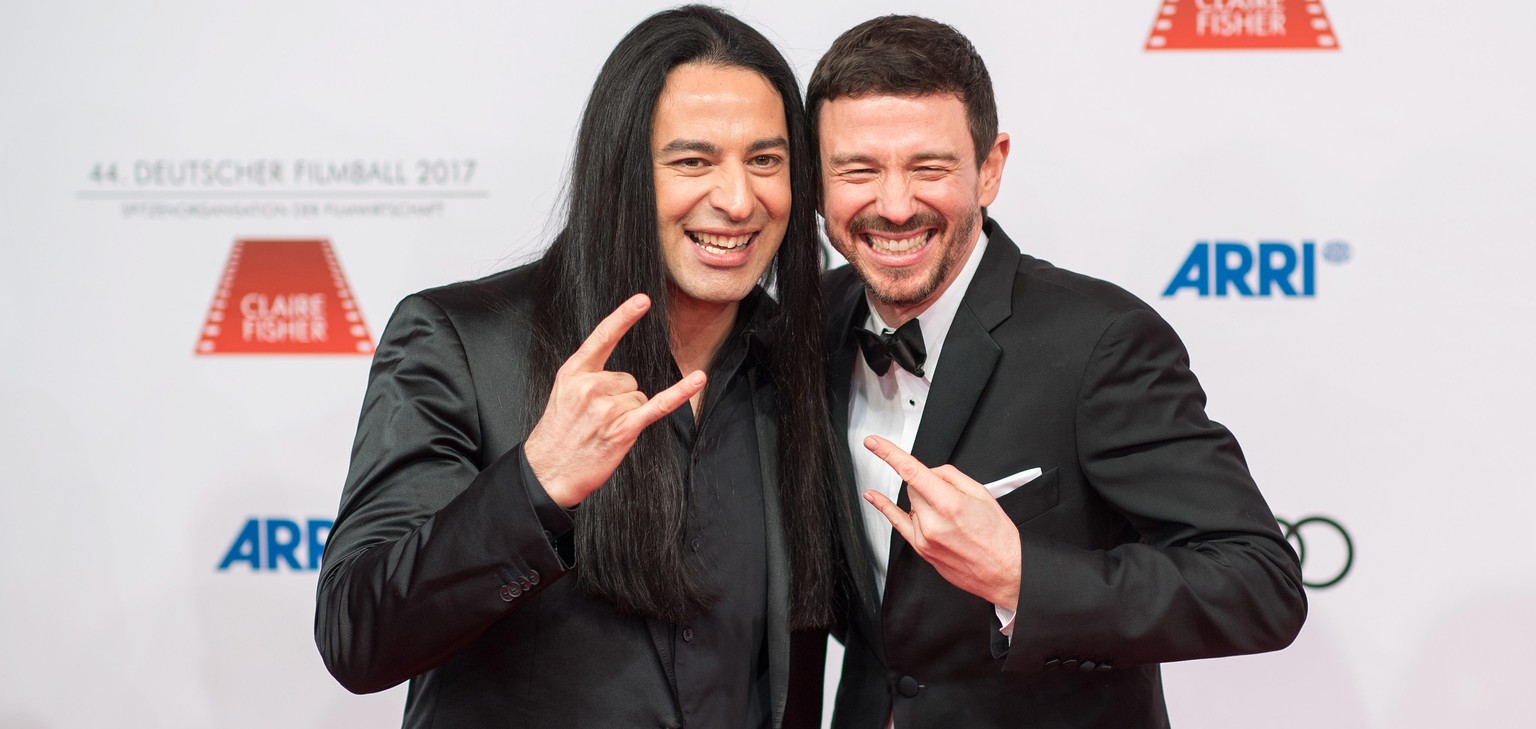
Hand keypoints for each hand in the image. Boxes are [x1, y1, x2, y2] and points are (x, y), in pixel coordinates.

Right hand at [524, 294, 705, 507]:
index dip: (623, 317)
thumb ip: (588, 378)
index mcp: (573, 373)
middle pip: (628, 378)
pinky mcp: (623, 428)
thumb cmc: (557, 435)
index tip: (642, 300)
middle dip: (620, 398)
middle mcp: (590, 386)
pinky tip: (698, 379)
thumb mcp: (563, 395)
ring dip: (628, 414)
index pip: (602, 337)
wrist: (547, 472)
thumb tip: (622, 379)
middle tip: (596, 420)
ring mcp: (607, 407)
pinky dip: (680, 393)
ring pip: (638, 397)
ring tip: (604, 430)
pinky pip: (658, 405)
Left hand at [862, 435, 1021, 609]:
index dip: (889, 454)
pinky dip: (885, 508)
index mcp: (950, 504)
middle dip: (928, 485)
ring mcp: (925, 538)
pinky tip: (874, 496)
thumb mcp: (982, 494)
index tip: (873, 443)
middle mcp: (933, 522)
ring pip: (911, 504)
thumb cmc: (998, 536)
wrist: (1005, 571)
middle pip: (913, 487)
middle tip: (952, 498)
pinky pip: (898, 523)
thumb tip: (929, 471)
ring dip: (924, 503)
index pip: (912, 471)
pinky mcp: (922, 550)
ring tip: (951, 518)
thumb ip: (950, 476)